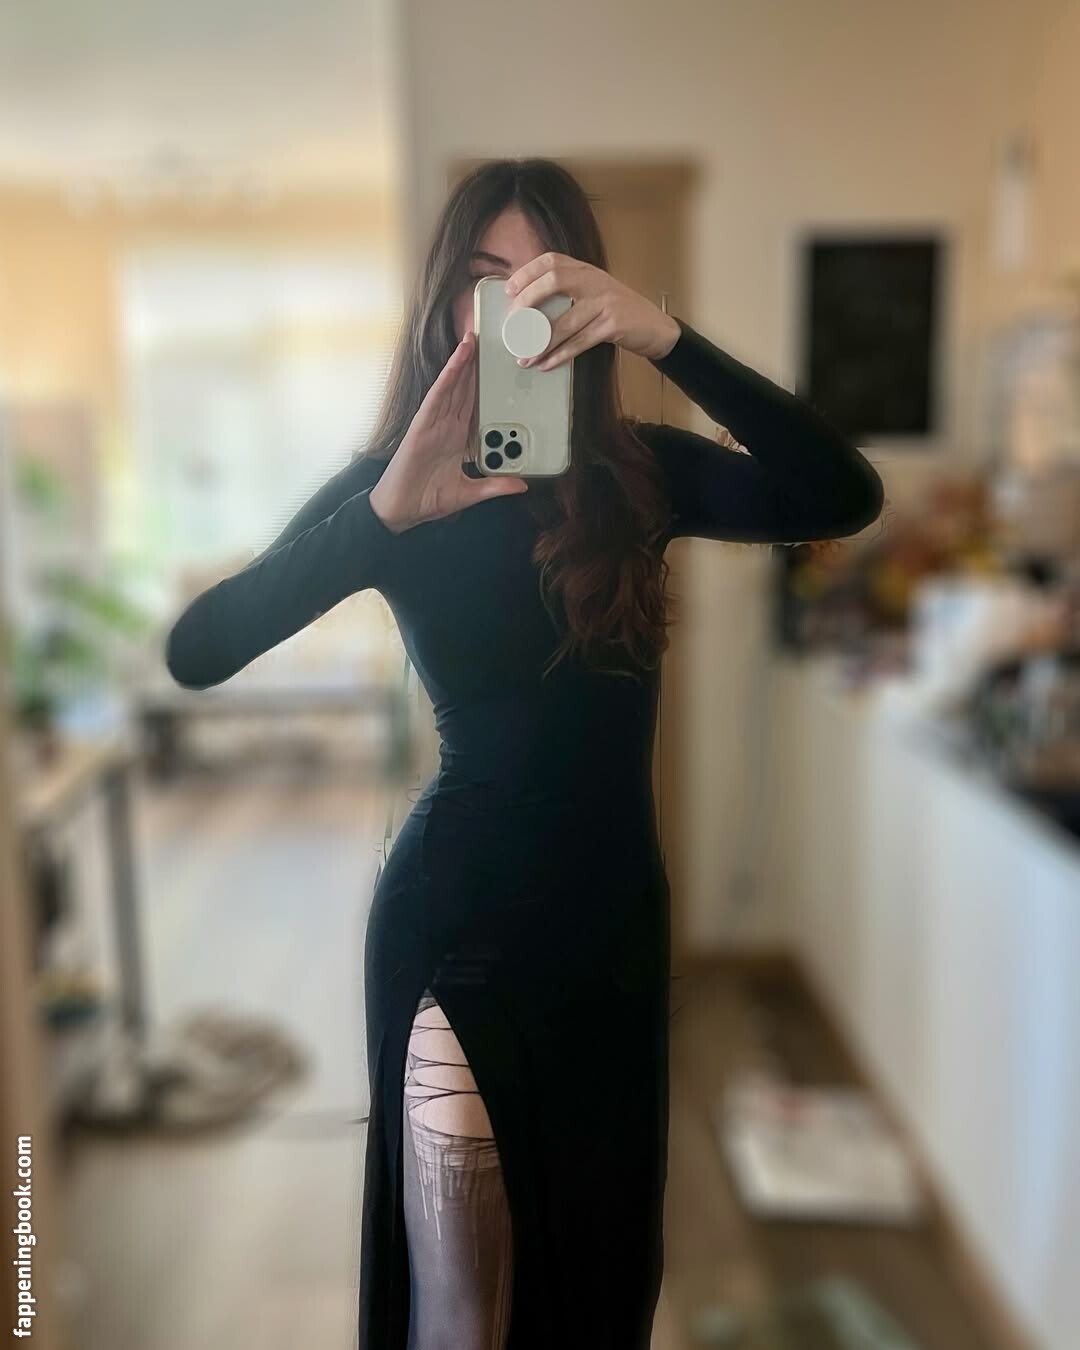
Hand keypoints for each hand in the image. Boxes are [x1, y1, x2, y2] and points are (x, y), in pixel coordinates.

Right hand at [369, 331, 527, 533]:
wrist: (402, 511)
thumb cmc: (427, 499)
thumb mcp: (471, 493)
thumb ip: (495, 486)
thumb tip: (521, 485)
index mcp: (456, 438)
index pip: (474, 405)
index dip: (483, 385)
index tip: (498, 368)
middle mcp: (445, 427)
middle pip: (463, 390)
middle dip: (475, 366)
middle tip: (488, 341)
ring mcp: (433, 424)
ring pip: (451, 387)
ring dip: (461, 363)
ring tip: (473, 340)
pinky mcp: (421, 427)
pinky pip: (436, 398)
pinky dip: (447, 379)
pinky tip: (456, 363)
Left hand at [504, 252, 680, 370]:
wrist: (654, 327)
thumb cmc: (618, 312)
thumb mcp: (595, 293)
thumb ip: (570, 292)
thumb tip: (529, 308)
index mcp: (586, 270)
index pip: (551, 261)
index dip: (527, 273)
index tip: (509, 291)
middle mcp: (595, 280)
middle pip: (555, 281)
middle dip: (529, 301)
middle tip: (513, 324)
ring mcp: (605, 302)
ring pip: (565, 322)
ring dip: (541, 343)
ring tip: (525, 358)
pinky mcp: (613, 325)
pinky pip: (579, 342)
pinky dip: (560, 355)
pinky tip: (546, 364)